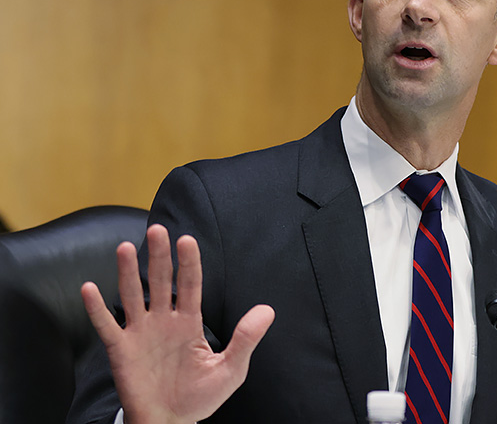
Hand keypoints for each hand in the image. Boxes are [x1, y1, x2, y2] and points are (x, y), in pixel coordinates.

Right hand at [81, 224, 274, 423]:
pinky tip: (89, 288)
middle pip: (160, 282)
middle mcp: (163, 321)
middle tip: (157, 230)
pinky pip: (106, 326)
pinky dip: (97, 308)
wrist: (171, 422)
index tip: (187, 240)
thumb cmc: (199, 396)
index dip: (188, 263)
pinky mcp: (121, 350)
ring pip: (132, 296)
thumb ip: (245, 339)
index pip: (190, 285)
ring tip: (123, 247)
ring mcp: (140, 333)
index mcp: (189, 322)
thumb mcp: (230, 369)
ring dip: (126, 272)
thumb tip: (268, 311)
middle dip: (159, 256)